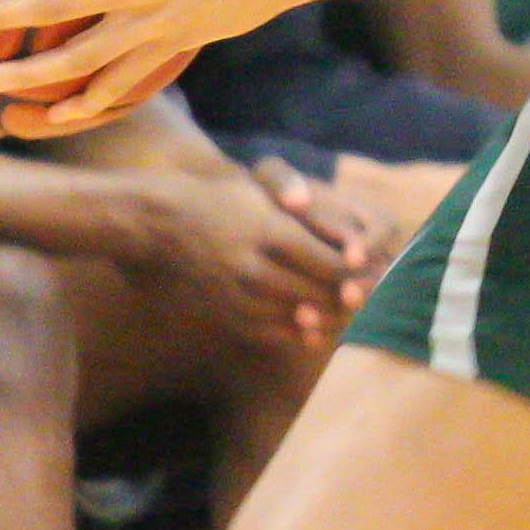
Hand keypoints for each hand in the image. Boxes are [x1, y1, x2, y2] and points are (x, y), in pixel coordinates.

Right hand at [136, 166, 357, 348]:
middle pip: (317, 293)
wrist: (161, 222)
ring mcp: (235, 292)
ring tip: (342, 311)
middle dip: (346, 298)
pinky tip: (307, 327)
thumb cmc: (222, 201)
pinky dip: (292, 331)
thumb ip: (308, 223)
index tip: (369, 271)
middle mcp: (252, 265)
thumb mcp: (265, 198)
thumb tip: (353, 255)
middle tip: (366, 298)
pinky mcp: (222, 310)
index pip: (331, 263)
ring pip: (295, 316)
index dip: (356, 273)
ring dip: (323, 317)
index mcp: (269, 232)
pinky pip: (266, 330)